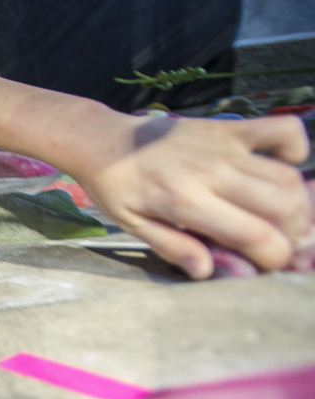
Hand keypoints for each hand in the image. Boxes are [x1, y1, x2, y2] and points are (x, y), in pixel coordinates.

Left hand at [78, 114, 311, 278]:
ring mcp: (224, 147)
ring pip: (288, 177)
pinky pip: (282, 131)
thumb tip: (207, 271)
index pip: (254, 234)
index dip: (274, 257)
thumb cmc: (116, 187)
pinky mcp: (229, 128)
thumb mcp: (133, 225)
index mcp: (184, 201)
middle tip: (281, 246)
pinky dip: (295, 150)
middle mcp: (211, 172)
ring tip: (284, 220)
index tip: (268, 265)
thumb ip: (173, 247)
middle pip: (283, 206)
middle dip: (294, 235)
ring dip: (299, 204)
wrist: (103, 140)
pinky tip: (281, 169)